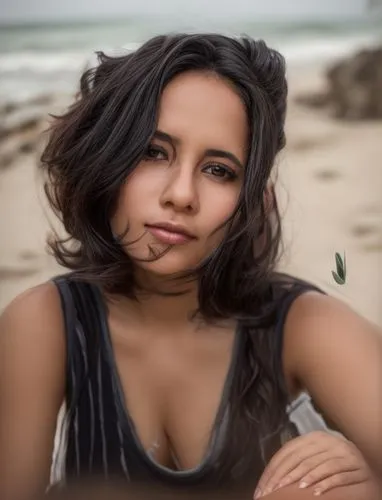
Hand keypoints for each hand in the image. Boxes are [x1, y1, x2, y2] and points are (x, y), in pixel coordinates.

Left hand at [254, 431, 372, 497]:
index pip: (288, 452)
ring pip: (318, 465)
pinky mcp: (355, 465)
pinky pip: (338, 474)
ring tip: (293, 490)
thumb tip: (271, 473)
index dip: (274, 469)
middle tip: (272, 492)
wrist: (365, 457)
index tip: (263, 486)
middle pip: (300, 459)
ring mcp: (342, 452)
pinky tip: (316, 493)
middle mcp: (327, 441)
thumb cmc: (332, 458)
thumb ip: (296, 459)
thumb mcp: (313, 453)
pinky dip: (326, 483)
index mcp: (312, 437)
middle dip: (284, 476)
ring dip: (304, 478)